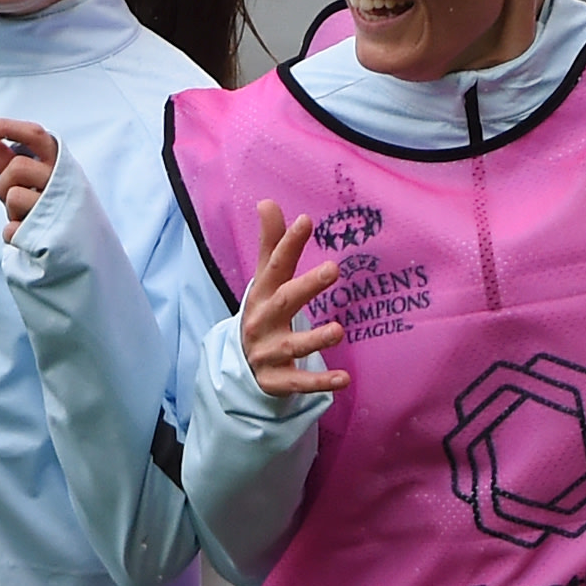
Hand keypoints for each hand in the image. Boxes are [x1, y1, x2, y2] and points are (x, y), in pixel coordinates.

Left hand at [0, 118, 59, 238]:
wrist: (83, 249)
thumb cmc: (54, 209)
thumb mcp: (34, 181)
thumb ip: (11, 161)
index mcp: (61, 163)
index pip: (35, 135)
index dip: (6, 128)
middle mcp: (63, 181)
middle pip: (18, 168)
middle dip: (5, 182)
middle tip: (13, 195)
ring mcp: (57, 209)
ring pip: (14, 196)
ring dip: (11, 209)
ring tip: (27, 216)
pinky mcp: (48, 235)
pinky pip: (11, 229)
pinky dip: (12, 233)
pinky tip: (27, 234)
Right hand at [240, 199, 350, 399]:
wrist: (240, 366)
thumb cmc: (263, 313)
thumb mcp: (264, 281)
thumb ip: (271, 245)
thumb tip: (267, 202)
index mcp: (262, 294)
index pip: (275, 266)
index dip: (288, 244)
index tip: (306, 221)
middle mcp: (263, 321)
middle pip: (284, 301)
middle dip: (306, 286)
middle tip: (333, 269)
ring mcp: (269, 352)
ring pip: (293, 346)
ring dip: (315, 339)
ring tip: (339, 330)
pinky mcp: (277, 380)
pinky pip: (299, 383)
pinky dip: (319, 383)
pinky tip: (344, 380)